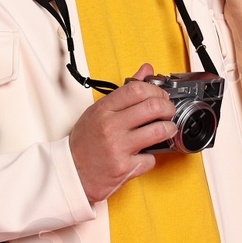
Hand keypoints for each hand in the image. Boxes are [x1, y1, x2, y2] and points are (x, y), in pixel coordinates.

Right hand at [68, 63, 176, 203]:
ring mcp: (118, 147)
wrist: (72, 172)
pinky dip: (152, 156)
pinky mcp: (124, 168)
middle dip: (168, 108)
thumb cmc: (85, 142)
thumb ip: (124, 92)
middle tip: (168, 112)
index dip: (156, 91)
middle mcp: (110, 127)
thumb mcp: (99, 111)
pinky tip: (146, 154)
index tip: (160, 96)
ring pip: (158, 131)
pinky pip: (151, 158)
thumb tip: (146, 70)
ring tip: (167, 129)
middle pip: (152, 107)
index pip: (137, 89)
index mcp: (103, 110)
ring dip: (169, 129)